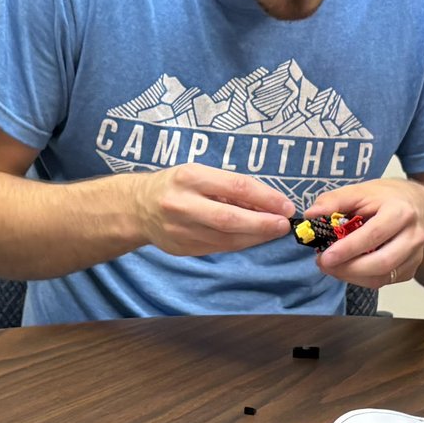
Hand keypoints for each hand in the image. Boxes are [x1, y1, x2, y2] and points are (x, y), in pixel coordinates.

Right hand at [129, 163, 295, 256]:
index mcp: (190, 177)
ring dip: (255, 236)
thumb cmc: (176, 185)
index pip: (236, 187)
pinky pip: (219, 248)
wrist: (137, 208)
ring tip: (272, 230)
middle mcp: (183, 204)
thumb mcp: (199, 174)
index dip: (266, 198)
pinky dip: (240, 243)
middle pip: (231, 219)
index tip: (286, 205)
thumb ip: (229, 187)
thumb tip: (267, 203)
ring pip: (227, 238)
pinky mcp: (182, 249)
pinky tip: (252, 237)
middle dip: (263, 224)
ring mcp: (181, 230)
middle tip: (283, 225)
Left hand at [302, 179, 423, 288]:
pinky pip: (383, 282)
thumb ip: (333, 201)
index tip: (325, 257)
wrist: (415, 206)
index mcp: (401, 212)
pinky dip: (361, 279)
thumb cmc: (384, 198)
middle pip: (381, 263)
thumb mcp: (359, 191)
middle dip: (348, 269)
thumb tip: (311, 214)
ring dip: (351, 276)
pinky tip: (347, 268)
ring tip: (331, 267)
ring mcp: (415, 255)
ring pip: (382, 277)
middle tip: (323, 264)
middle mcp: (413, 236)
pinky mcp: (410, 269)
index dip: (348, 249)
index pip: (373, 235)